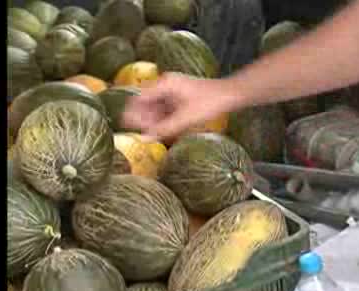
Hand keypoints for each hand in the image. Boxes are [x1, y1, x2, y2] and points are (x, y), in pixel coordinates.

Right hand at [123, 73, 240, 142]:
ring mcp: (172, 91)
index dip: (133, 113)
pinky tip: (163, 131)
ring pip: (155, 107)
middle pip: (145, 103)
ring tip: (152, 135)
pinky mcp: (179, 98)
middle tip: (143, 134)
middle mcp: (166, 85)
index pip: (139, 98)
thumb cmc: (210, 103)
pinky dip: (162, 120)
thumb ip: (164, 129)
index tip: (129, 127)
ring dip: (152, 120)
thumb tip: (144, 138)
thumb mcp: (186, 118)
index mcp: (165, 84)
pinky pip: (165, 109)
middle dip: (142, 118)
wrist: (229, 95)